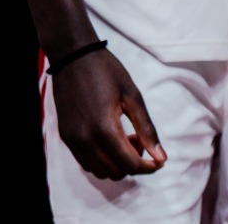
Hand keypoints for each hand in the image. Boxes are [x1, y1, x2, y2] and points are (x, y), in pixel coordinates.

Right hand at [52, 49, 166, 178]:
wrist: (72, 55)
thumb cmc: (106, 70)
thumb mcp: (132, 95)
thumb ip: (147, 129)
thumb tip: (161, 157)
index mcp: (105, 128)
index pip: (130, 164)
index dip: (149, 167)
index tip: (158, 160)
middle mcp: (86, 139)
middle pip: (116, 172)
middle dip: (134, 163)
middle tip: (138, 140)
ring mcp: (73, 140)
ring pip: (101, 171)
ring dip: (117, 163)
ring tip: (123, 139)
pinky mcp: (66, 136)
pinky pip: (86, 163)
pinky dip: (102, 160)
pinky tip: (108, 140)